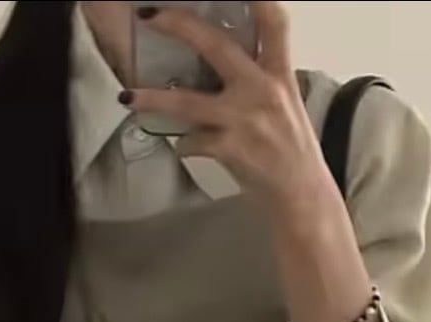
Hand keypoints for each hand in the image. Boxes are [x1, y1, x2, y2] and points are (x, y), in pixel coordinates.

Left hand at [123, 3, 335, 215]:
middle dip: (179, 25)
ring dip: (152, 100)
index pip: (274, 22)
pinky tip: (184, 147)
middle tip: (150, 15)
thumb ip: (261, 73)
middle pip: (216, 45)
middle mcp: (263, 90)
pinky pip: (192, 142)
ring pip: (187, 103)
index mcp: (279, 72)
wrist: (302, 194)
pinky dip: (185, 145)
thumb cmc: (291, 145)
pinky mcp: (230, 150)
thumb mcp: (285, 100)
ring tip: (128, 98)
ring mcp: (244, 120)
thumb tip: (221, 51)